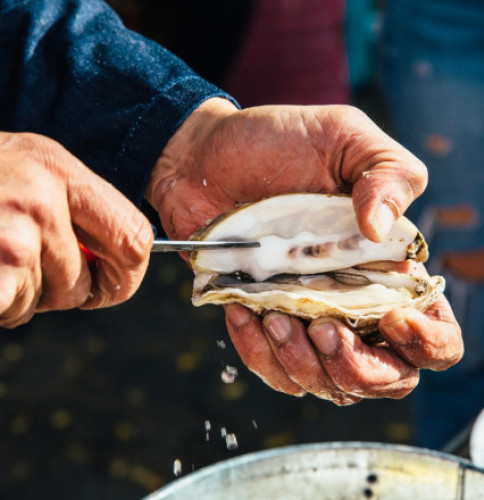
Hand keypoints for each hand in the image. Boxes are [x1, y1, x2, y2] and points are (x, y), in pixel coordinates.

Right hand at [0, 129, 151, 331]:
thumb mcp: (26, 165)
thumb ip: (75, 207)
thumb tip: (112, 260)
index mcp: (59, 171)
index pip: (134, 237)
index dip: (128, 273)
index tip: (112, 283)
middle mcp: (39, 203)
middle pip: (84, 283)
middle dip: (63, 292)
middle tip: (30, 274)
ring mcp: (6, 243)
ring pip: (41, 303)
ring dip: (17, 297)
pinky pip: (5, 313)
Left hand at [147, 99, 462, 402]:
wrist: (205, 157)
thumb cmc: (275, 142)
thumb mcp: (344, 136)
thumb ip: (388, 174)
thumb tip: (381, 231)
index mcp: (384, 263)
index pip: (431, 328)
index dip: (426, 342)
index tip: (393, 321)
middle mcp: (349, 298)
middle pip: (381, 375)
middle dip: (358, 368)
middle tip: (324, 329)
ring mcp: (303, 315)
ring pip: (324, 382)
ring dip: (302, 362)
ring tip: (273, 314)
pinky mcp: (260, 319)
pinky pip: (270, 366)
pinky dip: (257, 351)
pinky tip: (242, 310)